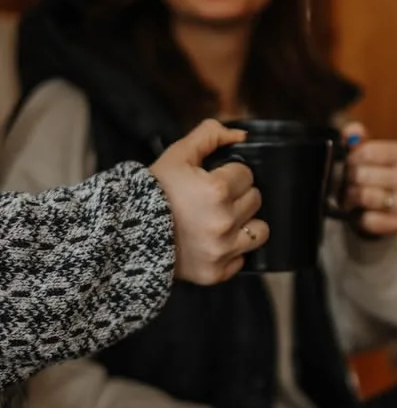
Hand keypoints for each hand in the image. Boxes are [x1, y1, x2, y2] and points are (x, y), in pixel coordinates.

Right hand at [150, 119, 268, 284]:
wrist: (126, 232)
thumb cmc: (153, 191)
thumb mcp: (177, 155)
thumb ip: (210, 135)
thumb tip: (241, 135)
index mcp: (217, 191)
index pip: (246, 174)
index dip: (230, 174)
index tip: (214, 179)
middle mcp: (223, 222)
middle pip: (255, 200)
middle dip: (238, 196)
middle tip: (214, 200)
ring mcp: (221, 250)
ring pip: (260, 231)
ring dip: (245, 224)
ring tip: (221, 221)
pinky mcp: (216, 272)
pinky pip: (242, 259)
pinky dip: (231, 252)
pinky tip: (212, 242)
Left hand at [343, 122, 396, 235]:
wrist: (381, 210)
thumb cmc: (371, 177)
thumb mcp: (364, 154)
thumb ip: (355, 139)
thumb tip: (353, 132)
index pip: (369, 152)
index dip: (352, 158)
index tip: (349, 162)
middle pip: (367, 175)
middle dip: (351, 179)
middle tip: (348, 182)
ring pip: (371, 197)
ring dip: (355, 197)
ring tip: (353, 196)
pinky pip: (374, 220)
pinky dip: (363, 218)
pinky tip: (361, 214)